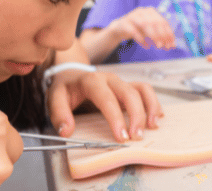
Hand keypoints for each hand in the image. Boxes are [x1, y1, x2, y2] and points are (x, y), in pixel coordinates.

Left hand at [48, 69, 163, 142]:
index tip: (121, 136)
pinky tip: (156, 117)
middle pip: (129, 93)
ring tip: (152, 126)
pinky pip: (145, 91)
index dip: (116, 118)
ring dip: (150, 107)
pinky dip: (153, 103)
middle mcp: (109, 79)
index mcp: (91, 81)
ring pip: (142, 89)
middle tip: (136, 136)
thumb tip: (67, 131)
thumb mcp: (55, 98)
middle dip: (136, 115)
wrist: (71, 74)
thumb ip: (59, 114)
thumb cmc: (66, 88)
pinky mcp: (128, 87)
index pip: (107, 98)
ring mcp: (121, 82)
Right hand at [108, 7, 174, 49]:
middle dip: (161, 35)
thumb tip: (173, 45)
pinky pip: (134, 31)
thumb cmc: (138, 29)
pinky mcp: (125, 23)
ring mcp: (133, 16)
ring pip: (145, 25)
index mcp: (151, 12)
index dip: (168, 33)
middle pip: (155, 22)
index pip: (163, 22)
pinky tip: (146, 46)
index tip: (171, 44)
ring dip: (153, 36)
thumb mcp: (150, 32)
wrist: (120, 28)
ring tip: (157, 46)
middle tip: (164, 46)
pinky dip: (142, 40)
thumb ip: (161, 37)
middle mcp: (143, 11)